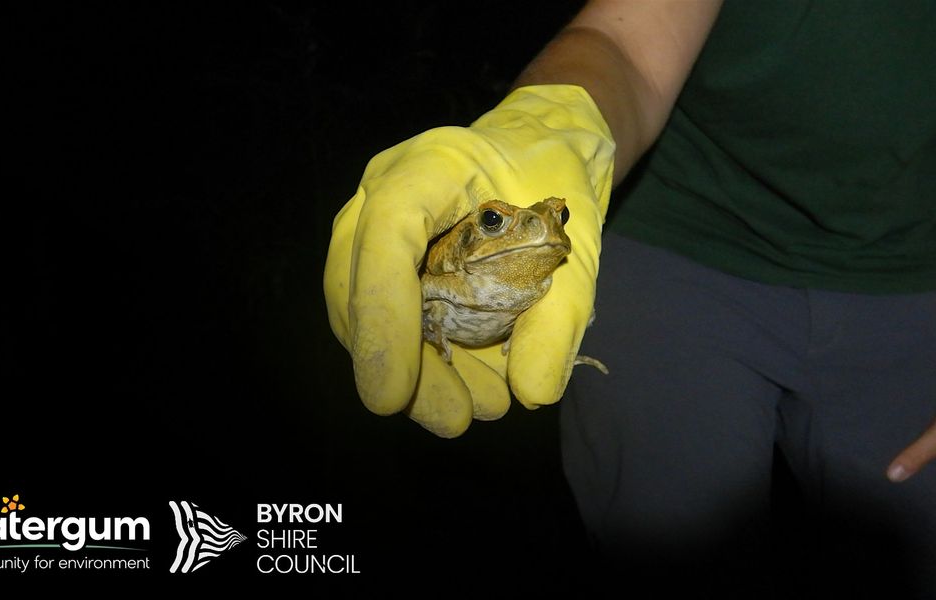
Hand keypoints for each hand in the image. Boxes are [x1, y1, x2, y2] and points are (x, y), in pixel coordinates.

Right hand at [323, 85, 614, 436]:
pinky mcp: (386, 260)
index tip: (392, 391)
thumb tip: (533, 392)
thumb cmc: (557, 178)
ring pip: (365, 310)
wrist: (542, 145)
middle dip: (400, 364)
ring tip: (478, 411)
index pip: (388, 231)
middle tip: (453, 420)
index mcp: (432, 163)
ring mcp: (376, 226)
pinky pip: (391, 317)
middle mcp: (385, 191)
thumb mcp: (579, 242)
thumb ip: (561, 313)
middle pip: (356, 282)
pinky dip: (427, 361)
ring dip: (416, 372)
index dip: (382, 312)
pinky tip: (474, 392)